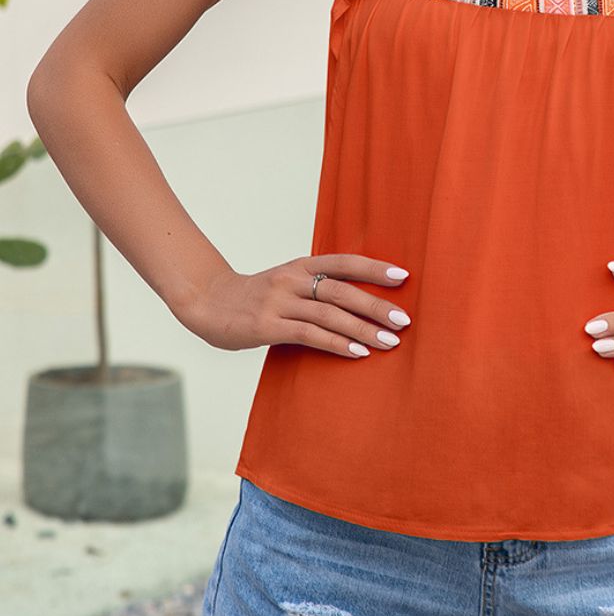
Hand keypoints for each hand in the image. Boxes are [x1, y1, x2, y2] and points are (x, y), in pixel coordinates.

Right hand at [176, 253, 412, 356]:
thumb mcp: (287, 282)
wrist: (206, 303)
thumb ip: (317, 286)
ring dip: (363, 329)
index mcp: (300, 265)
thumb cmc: (256, 297)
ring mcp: (278, 302)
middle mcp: (291, 280)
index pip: (344, 262)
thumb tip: (363, 300)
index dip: (374, 267)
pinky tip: (357, 352)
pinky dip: (336, 343)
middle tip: (404, 320)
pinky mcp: (266, 326)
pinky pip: (308, 335)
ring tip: (389, 342)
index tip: (404, 276)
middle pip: (341, 289)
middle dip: (376, 304)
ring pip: (329, 314)